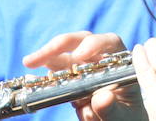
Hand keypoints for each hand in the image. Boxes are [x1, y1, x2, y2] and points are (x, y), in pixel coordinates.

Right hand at [24, 30, 145, 120]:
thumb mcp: (122, 116)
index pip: (110, 43)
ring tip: (30, 61)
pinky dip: (46, 73)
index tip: (80, 54)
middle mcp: (103, 61)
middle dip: (60, 45)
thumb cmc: (126, 118)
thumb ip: (112, 108)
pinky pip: (58, 71)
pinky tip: (35, 75)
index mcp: (121, 64)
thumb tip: (102, 98)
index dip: (95, 43)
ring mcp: (86, 69)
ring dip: (47, 55)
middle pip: (82, 41)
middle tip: (40, 57)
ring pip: (66, 54)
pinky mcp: (72, 80)